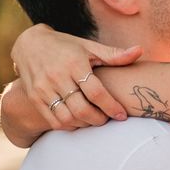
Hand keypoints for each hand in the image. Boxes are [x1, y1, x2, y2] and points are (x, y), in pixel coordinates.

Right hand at [11, 24, 140, 129]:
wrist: (29, 44)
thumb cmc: (66, 47)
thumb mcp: (89, 47)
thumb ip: (114, 54)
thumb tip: (140, 51)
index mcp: (74, 63)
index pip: (96, 92)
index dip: (111, 106)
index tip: (122, 115)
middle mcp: (57, 76)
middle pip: (81, 109)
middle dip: (99, 119)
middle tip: (107, 120)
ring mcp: (43, 88)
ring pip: (67, 118)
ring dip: (84, 124)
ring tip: (94, 120)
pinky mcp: (34, 98)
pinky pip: (54, 120)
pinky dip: (69, 126)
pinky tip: (78, 121)